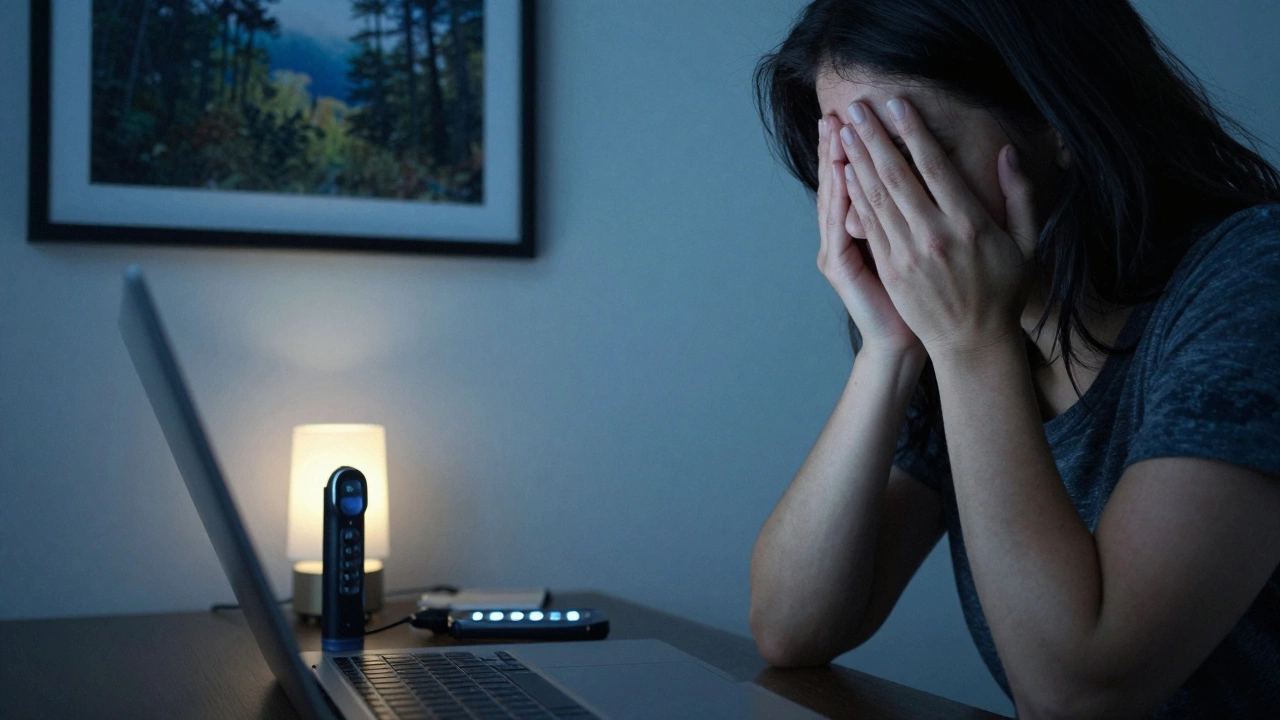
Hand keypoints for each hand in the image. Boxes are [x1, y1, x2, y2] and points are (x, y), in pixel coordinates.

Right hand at [816, 114, 924, 359]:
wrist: (910, 341)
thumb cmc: (922, 299)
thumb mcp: (915, 251)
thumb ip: (910, 213)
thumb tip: (909, 175)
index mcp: (869, 227)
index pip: (861, 177)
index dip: (862, 146)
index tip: (865, 113)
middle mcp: (846, 235)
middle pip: (842, 180)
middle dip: (842, 144)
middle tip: (839, 110)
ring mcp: (839, 249)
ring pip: (836, 196)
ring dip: (835, 161)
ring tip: (835, 129)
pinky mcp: (840, 265)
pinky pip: (840, 223)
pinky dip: (841, 196)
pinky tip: (843, 171)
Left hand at [837, 98, 1037, 361]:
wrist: (972, 343)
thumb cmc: (1003, 289)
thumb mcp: (1026, 242)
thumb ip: (1020, 195)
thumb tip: (1007, 153)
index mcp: (970, 223)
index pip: (935, 167)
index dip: (913, 132)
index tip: (897, 104)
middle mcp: (934, 235)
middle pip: (897, 176)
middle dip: (873, 138)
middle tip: (856, 108)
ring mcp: (908, 254)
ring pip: (876, 198)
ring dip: (857, 161)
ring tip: (843, 131)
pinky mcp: (890, 269)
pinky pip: (869, 225)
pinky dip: (855, 196)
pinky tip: (845, 173)